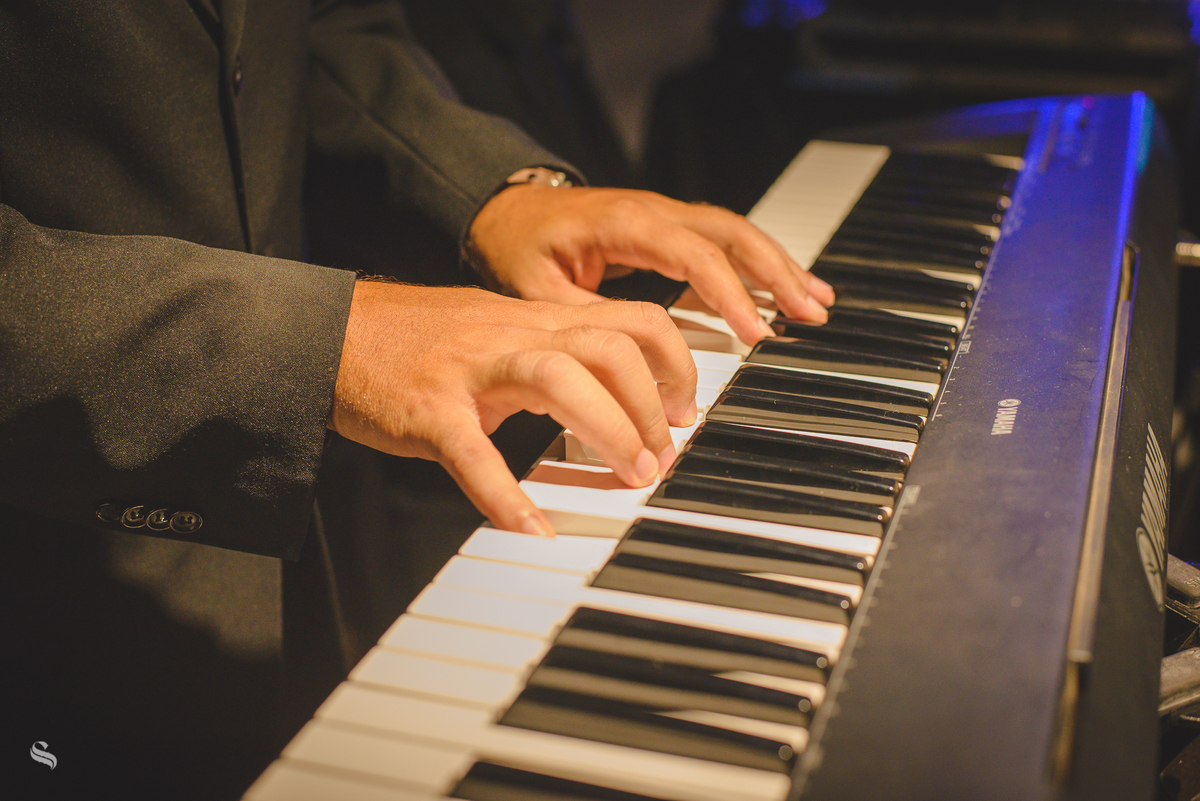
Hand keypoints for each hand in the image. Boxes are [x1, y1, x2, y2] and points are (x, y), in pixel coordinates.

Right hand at [328, 282, 697, 536]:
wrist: (328, 331)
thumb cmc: (416, 340)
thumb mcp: (496, 331)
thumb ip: (552, 353)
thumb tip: (614, 392)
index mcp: (535, 320)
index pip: (630, 318)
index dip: (673, 362)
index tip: (682, 408)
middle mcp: (512, 335)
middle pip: (610, 346)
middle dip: (650, 404)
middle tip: (660, 456)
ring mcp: (471, 369)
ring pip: (559, 378)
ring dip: (608, 431)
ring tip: (629, 478)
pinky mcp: (428, 409)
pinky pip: (474, 453)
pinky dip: (507, 496)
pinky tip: (532, 530)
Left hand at [467, 184, 834, 344]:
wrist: (505, 207)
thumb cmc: (517, 244)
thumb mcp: (538, 289)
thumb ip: (588, 320)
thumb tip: (632, 360)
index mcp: (625, 222)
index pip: (695, 255)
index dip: (730, 294)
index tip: (757, 333)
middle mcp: (653, 211)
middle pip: (732, 233)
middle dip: (777, 272)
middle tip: (812, 313)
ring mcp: (663, 216)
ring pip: (735, 233)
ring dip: (778, 266)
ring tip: (816, 303)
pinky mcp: (666, 228)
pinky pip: (721, 241)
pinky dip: (756, 264)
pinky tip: (783, 290)